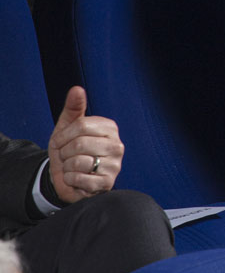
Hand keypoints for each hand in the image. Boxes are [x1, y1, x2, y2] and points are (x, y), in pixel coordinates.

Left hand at [47, 87, 122, 203]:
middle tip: (66, 156)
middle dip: (64, 152)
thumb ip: (73, 107)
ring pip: (79, 162)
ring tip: (72, 167)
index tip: (60, 142)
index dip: (64, 136)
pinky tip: (76, 178)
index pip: (82, 125)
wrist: (68, 177)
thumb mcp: (67, 127)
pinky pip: (80, 179)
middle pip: (80, 144)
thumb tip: (77, 89)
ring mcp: (115, 165)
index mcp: (109, 128)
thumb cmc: (69, 149)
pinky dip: (71, 180)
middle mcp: (117, 145)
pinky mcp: (108, 183)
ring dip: (67, 167)